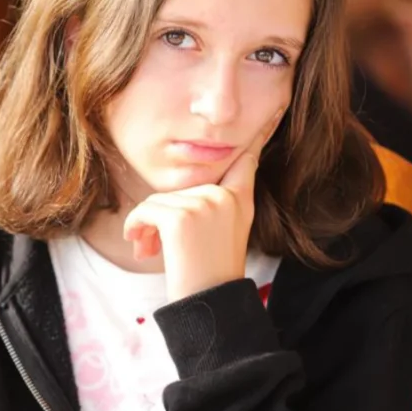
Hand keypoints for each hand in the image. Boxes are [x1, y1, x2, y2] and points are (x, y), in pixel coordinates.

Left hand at [122, 107, 284, 302]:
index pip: (248, 157)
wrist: (209, 306)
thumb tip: (196, 191)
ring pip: (157, 201)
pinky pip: (144, 210)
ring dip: (146, 228)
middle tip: (154, 244)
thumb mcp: (226, 233)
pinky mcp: (181, 216)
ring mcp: (205, 204)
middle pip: (178, 187)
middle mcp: (226, 197)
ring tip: (151, 251)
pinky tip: (143, 249)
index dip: (262, 129)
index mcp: (241, 199)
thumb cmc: (209, 276)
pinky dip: (136, 229)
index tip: (276, 104)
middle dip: (159, 216)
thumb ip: (218, 204)